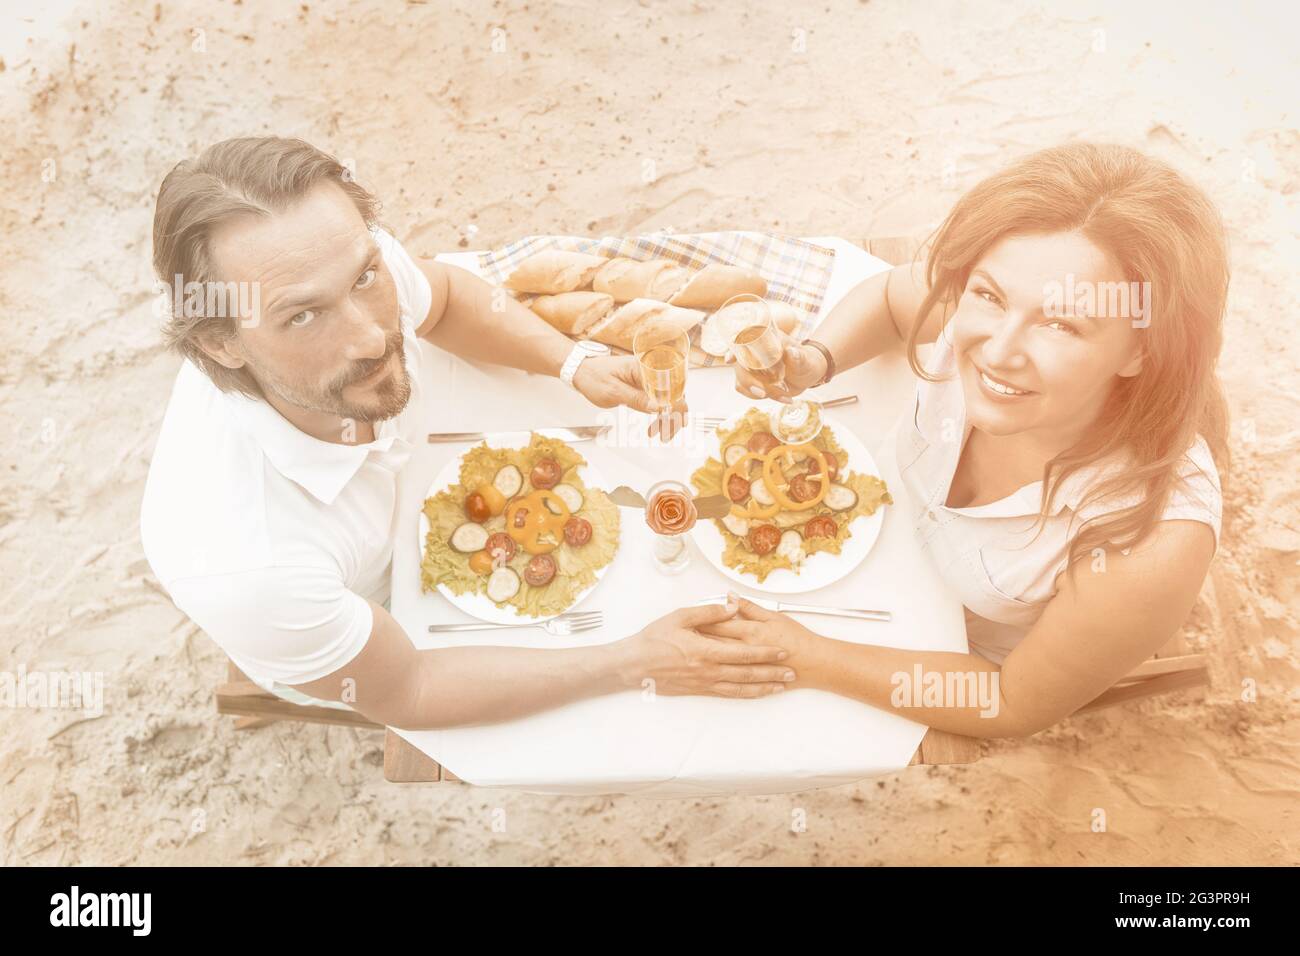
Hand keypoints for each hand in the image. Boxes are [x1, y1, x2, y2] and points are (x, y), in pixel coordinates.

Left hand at [572, 353, 687, 440]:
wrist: (581, 371)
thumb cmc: (593, 376)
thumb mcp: (614, 392)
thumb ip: (637, 399)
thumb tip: (660, 407)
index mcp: (644, 367)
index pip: (671, 384)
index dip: (678, 403)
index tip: (676, 420)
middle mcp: (649, 370)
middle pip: (673, 392)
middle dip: (674, 415)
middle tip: (666, 434)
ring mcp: (647, 378)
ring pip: (667, 398)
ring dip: (666, 417)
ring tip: (660, 434)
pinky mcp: (644, 385)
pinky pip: (657, 399)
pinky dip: (658, 413)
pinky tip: (656, 426)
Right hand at [617, 599, 796, 698]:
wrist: (634, 665)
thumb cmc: (653, 640)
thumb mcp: (679, 617)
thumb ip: (708, 612)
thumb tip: (731, 607)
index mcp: (705, 651)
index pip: (743, 653)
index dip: (766, 652)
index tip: (783, 650)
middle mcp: (708, 670)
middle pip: (747, 673)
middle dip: (772, 672)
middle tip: (792, 671)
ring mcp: (704, 683)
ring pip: (741, 688)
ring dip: (763, 687)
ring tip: (782, 685)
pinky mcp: (699, 690)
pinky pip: (728, 694)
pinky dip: (746, 694)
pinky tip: (756, 693)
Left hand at [696, 594, 822, 686]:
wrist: (815, 663)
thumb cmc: (797, 639)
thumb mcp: (774, 616)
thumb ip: (750, 608)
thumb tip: (731, 597)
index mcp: (750, 632)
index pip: (718, 625)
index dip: (701, 621)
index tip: (685, 619)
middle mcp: (744, 651)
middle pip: (713, 644)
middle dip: (695, 639)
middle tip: (677, 635)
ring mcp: (746, 668)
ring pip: (717, 663)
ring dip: (701, 658)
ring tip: (685, 653)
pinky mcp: (750, 680)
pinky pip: (727, 681)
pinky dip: (713, 674)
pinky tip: (704, 671)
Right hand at [733, 339, 825, 403]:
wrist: (807, 375)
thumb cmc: (807, 361)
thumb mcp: (805, 359)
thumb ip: (798, 357)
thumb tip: (792, 352)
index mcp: (765, 340)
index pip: (743, 340)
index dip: (733, 349)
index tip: (730, 360)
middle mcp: (754, 353)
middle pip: (739, 366)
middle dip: (748, 381)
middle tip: (762, 393)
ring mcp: (752, 368)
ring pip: (741, 382)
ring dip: (758, 393)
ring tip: (784, 396)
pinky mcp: (753, 381)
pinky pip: (748, 391)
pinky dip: (763, 398)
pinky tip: (782, 398)